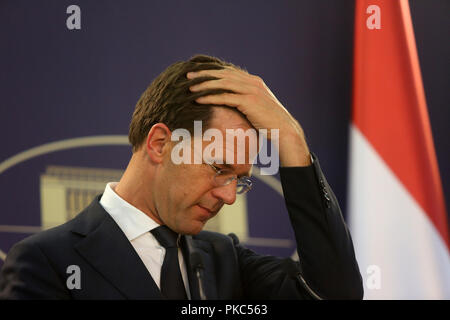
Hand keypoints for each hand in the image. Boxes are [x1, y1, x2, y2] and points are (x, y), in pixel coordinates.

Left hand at [187, 67, 310, 166]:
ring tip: (190, 86)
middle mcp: (252, 82)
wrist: (284, 130)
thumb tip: (233, 102)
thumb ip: (246, 100)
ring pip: (222, 83)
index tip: (198, 72)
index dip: (212, 70)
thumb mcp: (257, 107)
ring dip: (204, 84)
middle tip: (189, 74)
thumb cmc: (270, 122)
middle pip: (223, 74)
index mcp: (254, 81)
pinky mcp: (249, 101)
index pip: (229, 71)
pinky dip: (210, 97)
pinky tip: (198, 99)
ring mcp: (251, 90)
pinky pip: (225, 97)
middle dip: (205, 73)